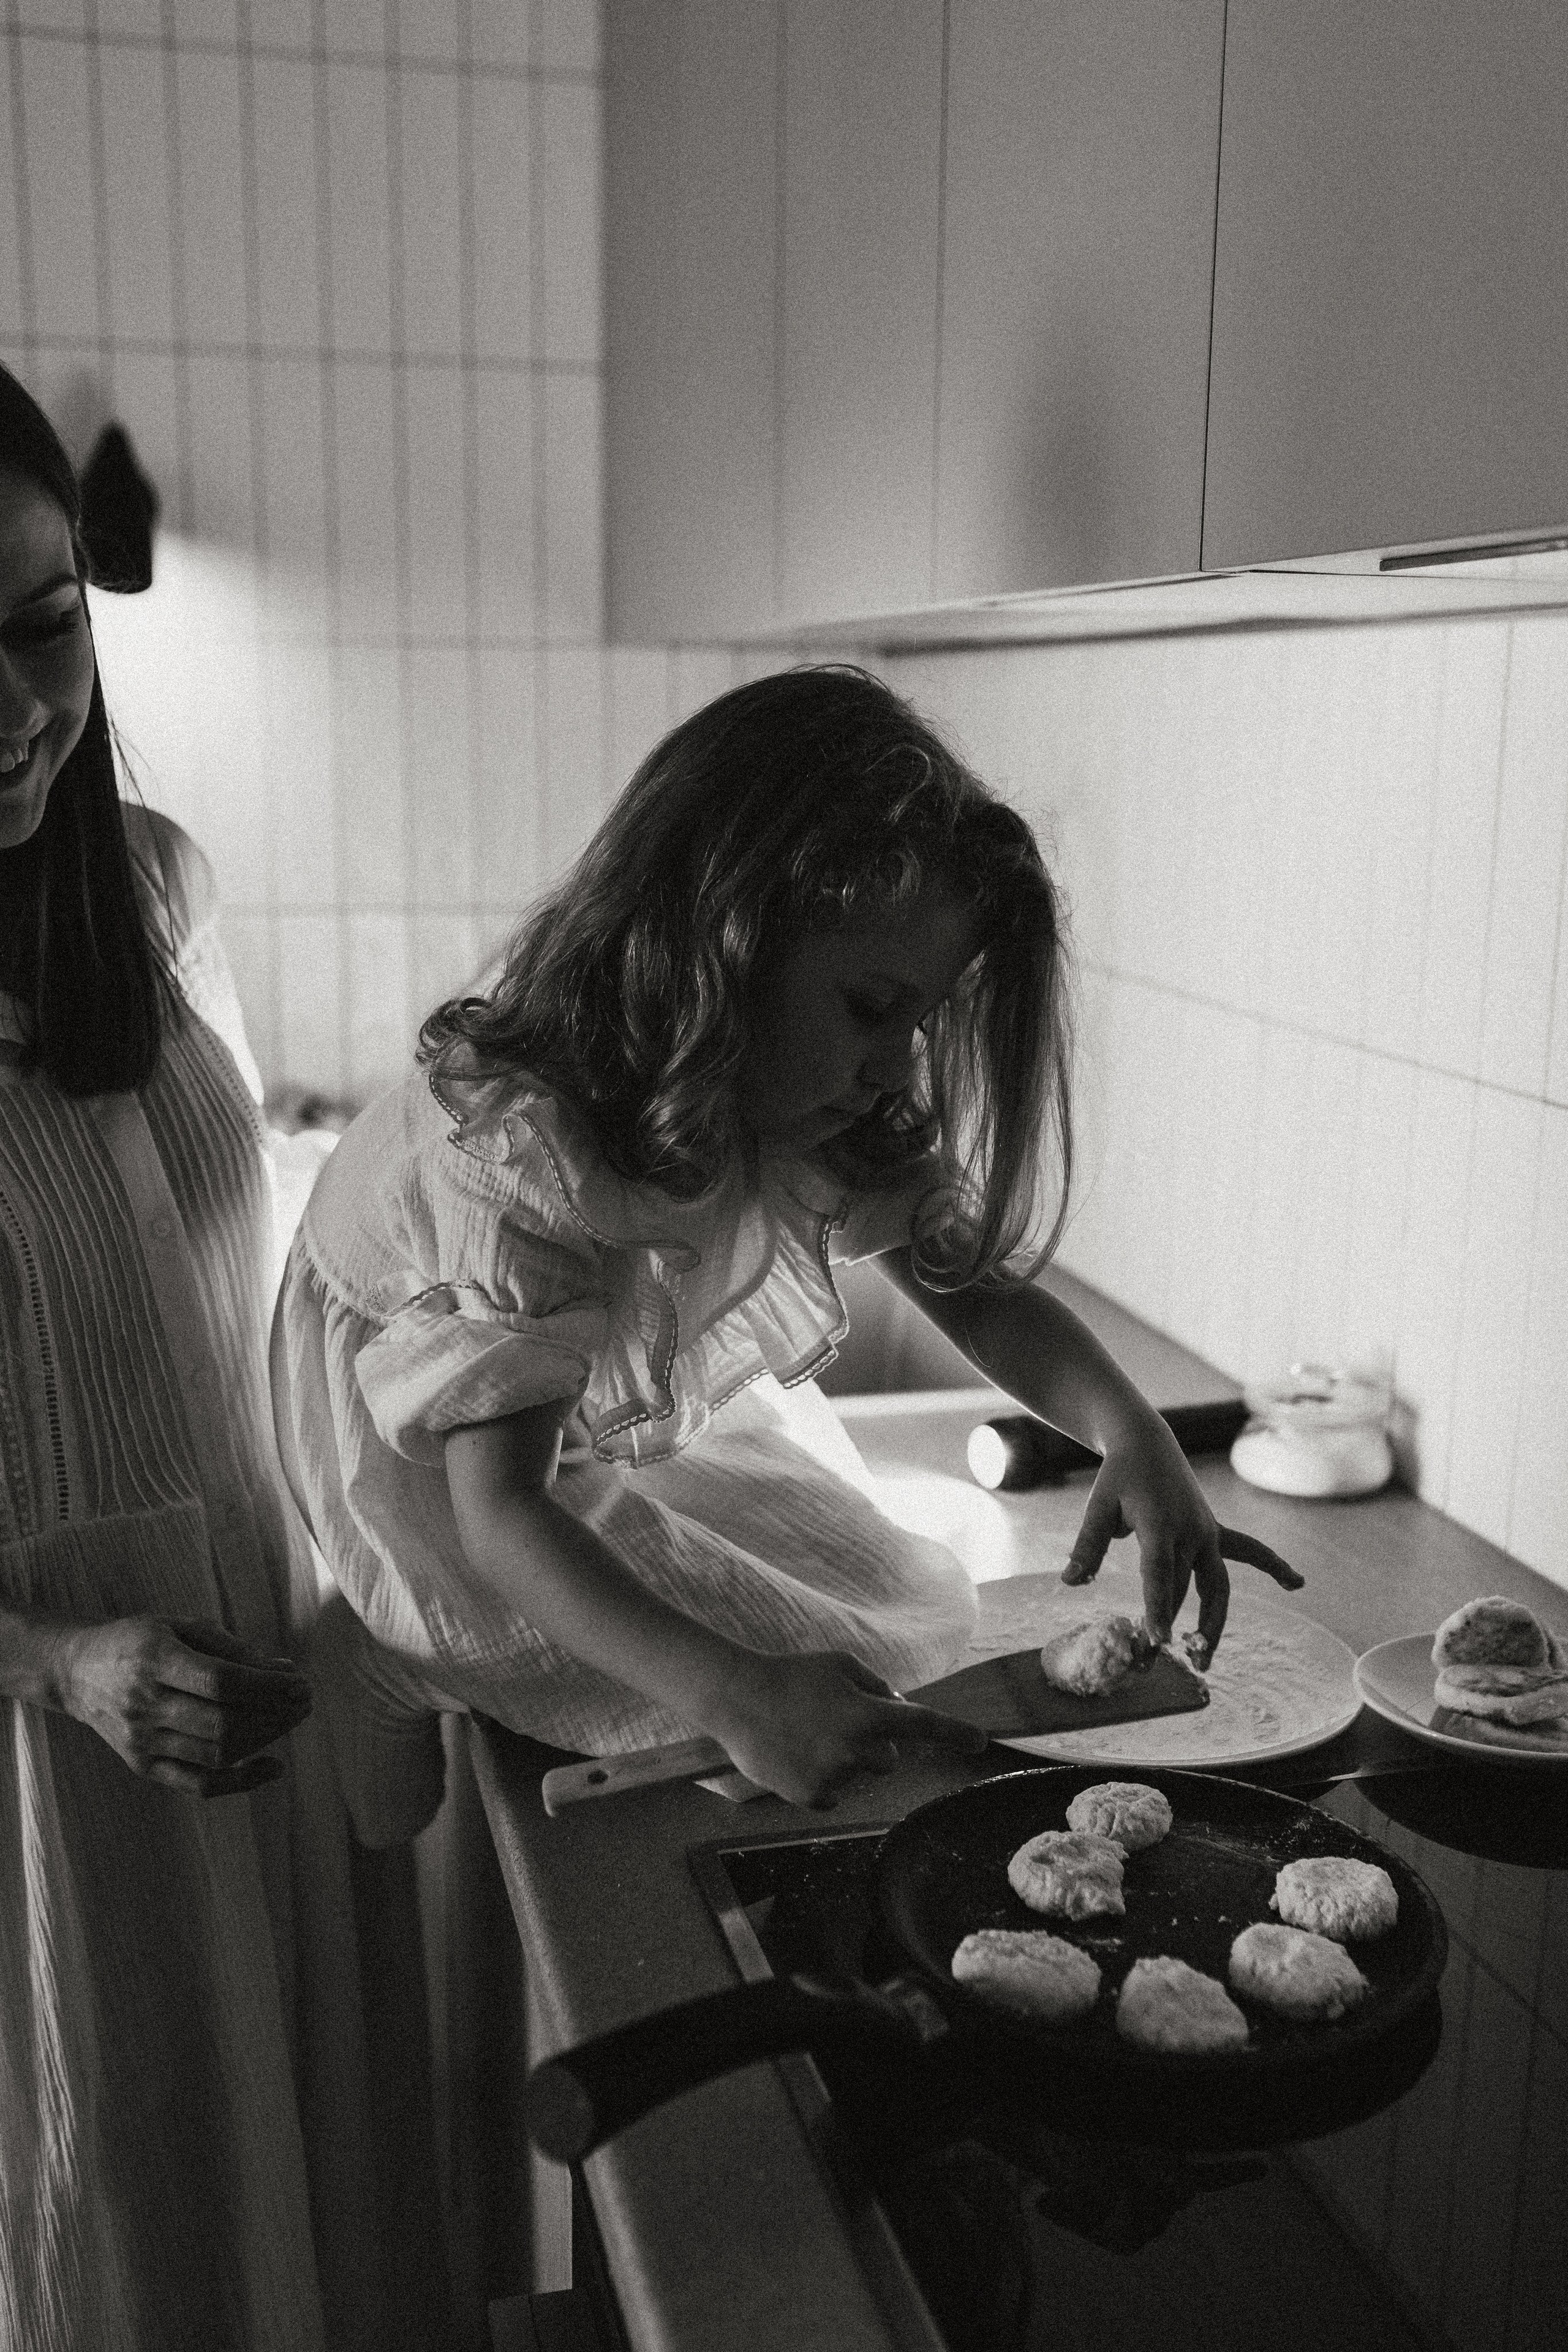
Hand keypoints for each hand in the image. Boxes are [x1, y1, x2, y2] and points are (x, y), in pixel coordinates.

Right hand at [52, 1616, 311, 1797]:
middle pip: (223, 1722)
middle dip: (276, 1714)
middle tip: (305, 1700)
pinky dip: (241, 1782)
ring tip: (292, 1719)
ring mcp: (140, 1742)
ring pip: (216, 1754)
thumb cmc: (139, 1641)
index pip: (221, 1682)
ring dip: (266, 1740)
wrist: (77, 1672)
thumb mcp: (181, 1627)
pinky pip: (198, 1785)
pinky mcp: (143, 1767)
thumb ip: (232, 1648)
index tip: (300, 1681)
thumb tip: (286, 1670)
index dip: (268, 1685)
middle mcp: (143, 1705)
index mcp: (153, 1660)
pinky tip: (273, 1767)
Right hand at [705, 1649, 987, 1809]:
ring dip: (844, 1761)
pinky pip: (833, 1795)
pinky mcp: (809, 1796)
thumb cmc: (793, 1675)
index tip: (980, 1742)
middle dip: (874, 1745)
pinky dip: (822, 1780)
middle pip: (888, 1759)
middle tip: (839, 1722)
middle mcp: (855, 1749)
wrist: (737, 1698)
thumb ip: (876, 1686)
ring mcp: (833, 1776)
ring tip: (807, 1734)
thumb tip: (897, 1710)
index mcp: (866, 1713)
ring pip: (858, 1776)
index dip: (954, 1733)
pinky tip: (797, 1755)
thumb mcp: (840, 1664)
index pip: (922, 1724)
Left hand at [1060, 1415, 1301, 1664]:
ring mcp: (1208, 1532)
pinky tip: (1296, 1583)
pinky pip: (1249, 1552)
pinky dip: (1273, 1566)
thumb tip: (1070, 1582)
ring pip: (1217, 1585)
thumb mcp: (1098, 1506)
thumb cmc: (1119, 1477)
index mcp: (1159, 1523)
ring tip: (1204, 1660)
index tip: (1158, 1639)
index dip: (1157, 1607)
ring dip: (1213, 1623)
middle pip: (1181, 1589)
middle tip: (1148, 1662)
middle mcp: (1190, 1531)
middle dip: (1167, 1626)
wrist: (1147, 1443)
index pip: (1159, 1573)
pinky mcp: (1216, 1532)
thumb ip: (1087, 1545)